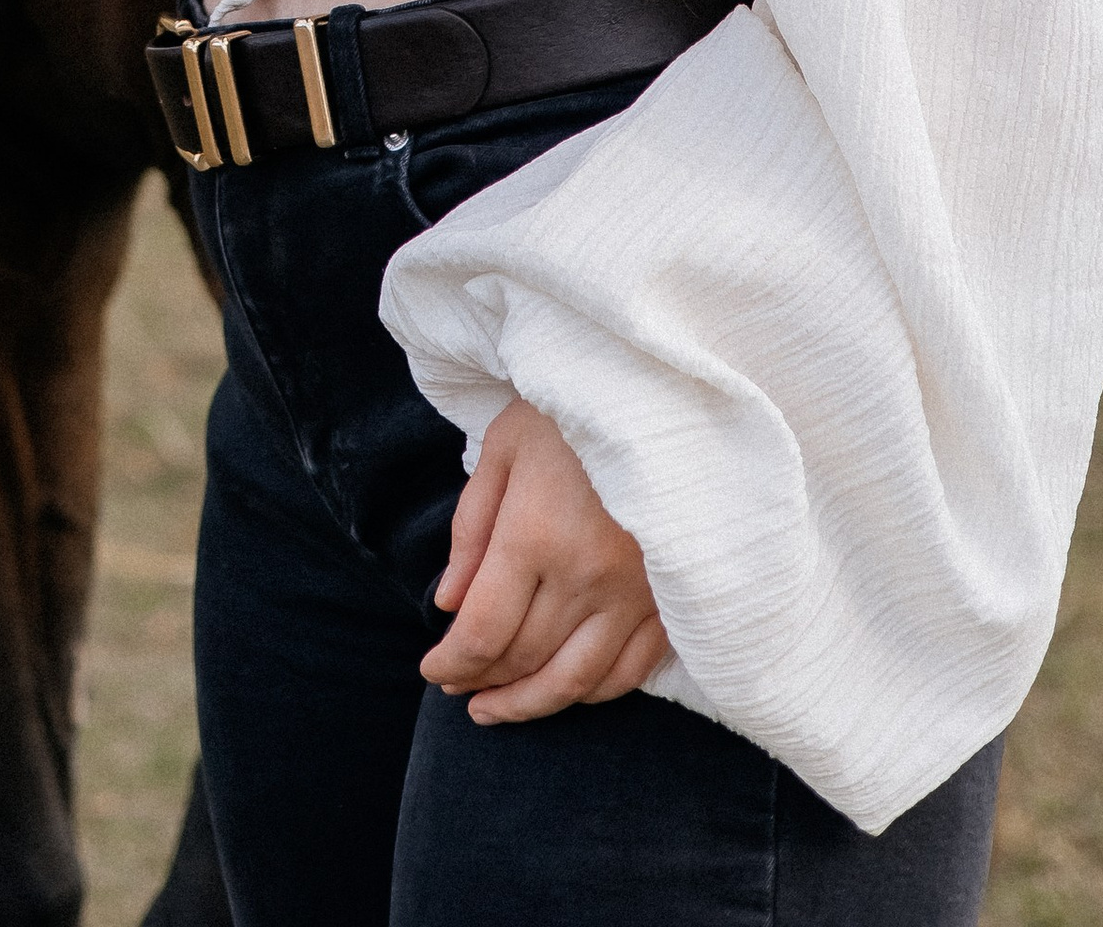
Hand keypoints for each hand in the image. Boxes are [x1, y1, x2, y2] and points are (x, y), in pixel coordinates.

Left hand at [419, 401, 668, 725]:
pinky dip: (591, 692)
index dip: (451, 663)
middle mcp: (587, 575)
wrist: (660, 394)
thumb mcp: (504, 448)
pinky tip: (563, 691)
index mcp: (536, 534)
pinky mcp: (671, 601)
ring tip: (495, 709)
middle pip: (524, 659)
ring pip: (576, 681)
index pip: (482, 630)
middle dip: (481, 682)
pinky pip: (630, 671)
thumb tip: (447, 602)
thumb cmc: (569, 413)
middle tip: (456, 689)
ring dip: (530, 705)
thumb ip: (472, 529)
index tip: (431, 670)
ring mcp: (636, 595)